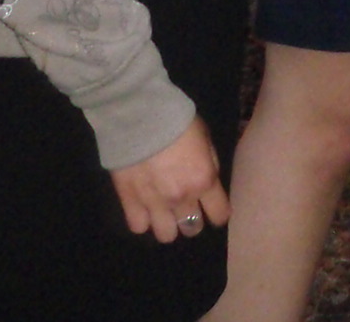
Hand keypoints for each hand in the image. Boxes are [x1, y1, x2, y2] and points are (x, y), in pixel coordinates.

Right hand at [110, 115, 227, 243]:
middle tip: (185, 207)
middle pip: (192, 229)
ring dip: (167, 224)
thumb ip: (209, 164)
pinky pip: (139, 227)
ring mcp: (154, 203)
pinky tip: (143, 207)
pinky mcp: (129, 202)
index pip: (219, 216)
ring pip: (166, 236)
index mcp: (203, 181)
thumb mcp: (205, 138)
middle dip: (192, 219)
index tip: (212, 208)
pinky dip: (142, 220)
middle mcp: (182, 198)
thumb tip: (208, 182)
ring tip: (163, 210)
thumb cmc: (176, 121)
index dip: (217, 213)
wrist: (139, 114)